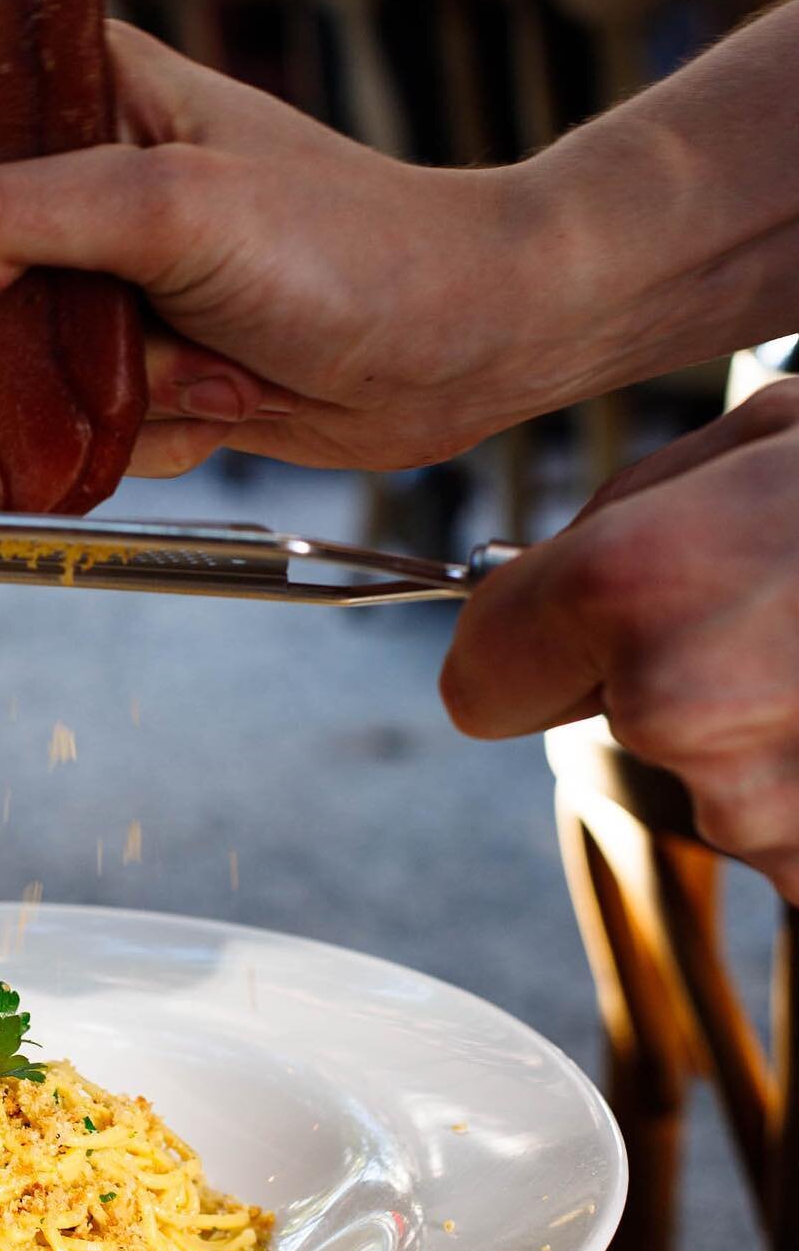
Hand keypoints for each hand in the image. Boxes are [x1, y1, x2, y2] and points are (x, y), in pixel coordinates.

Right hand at [0, 23, 557, 476]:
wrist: (467, 342)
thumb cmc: (349, 245)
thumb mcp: (171, 205)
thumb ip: (13, 222)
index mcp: (80, 92)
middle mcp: (81, 180)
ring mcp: (109, 280)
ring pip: (0, 360)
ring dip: (53, 401)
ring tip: (164, 386)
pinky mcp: (141, 361)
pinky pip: (72, 418)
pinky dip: (123, 436)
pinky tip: (213, 405)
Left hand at [441, 379, 798, 901]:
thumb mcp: (764, 435)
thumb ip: (622, 522)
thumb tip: (526, 595)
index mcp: (637, 589)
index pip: (482, 678)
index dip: (531, 647)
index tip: (577, 626)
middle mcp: (681, 715)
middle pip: (609, 724)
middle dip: (669, 671)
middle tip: (789, 604)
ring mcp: (774, 815)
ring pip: (715, 780)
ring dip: (769, 727)